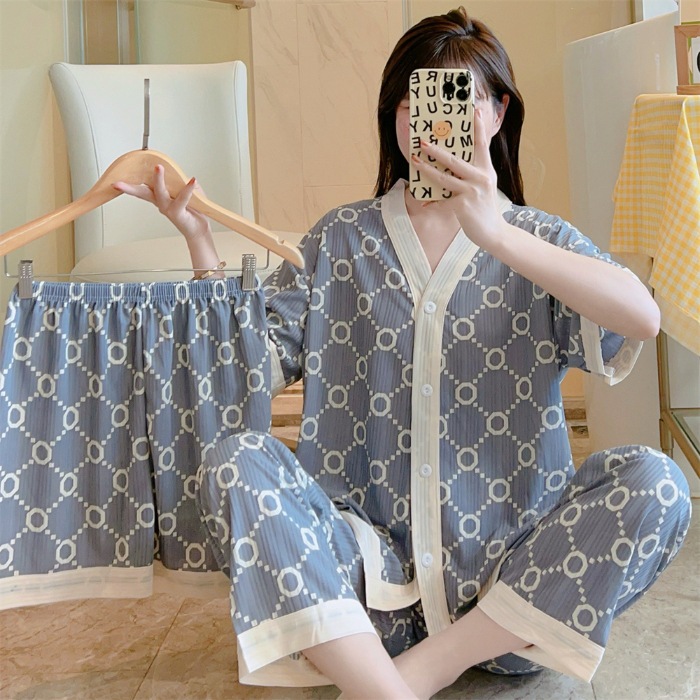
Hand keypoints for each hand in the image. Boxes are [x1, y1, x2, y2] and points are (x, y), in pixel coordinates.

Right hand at [112, 165, 210, 242]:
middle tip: (118, 182)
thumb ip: (180, 180)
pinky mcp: (178, 212)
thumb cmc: (191, 211)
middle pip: (142, 193)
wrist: (198, 230)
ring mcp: (167, 208)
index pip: (141, 187)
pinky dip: (188, 189)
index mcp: (158, 197)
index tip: (115, 181)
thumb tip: (179, 173)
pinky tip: (192, 181)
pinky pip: (182, 198)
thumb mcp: (185, 191)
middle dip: (130, 188)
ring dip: (158, 180)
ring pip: (160, 192)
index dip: (129, 184)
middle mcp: (160, 203)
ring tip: (158, 168)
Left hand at [410, 109, 507, 251]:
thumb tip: (455, 160)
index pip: (482, 144)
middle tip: (423, 141)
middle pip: (455, 160)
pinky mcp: (462, 206)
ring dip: (427, 169)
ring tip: (415, 161)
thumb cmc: (484, 206)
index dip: (478, 127)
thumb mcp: (484, 185)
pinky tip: (422, 201)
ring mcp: (471, 192)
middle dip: (437, 150)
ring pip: (444, 178)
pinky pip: (442, 200)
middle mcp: (480, 178)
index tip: (474, 110)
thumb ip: (473, 171)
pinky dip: (432, 201)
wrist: (492, 231)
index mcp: (486, 169)